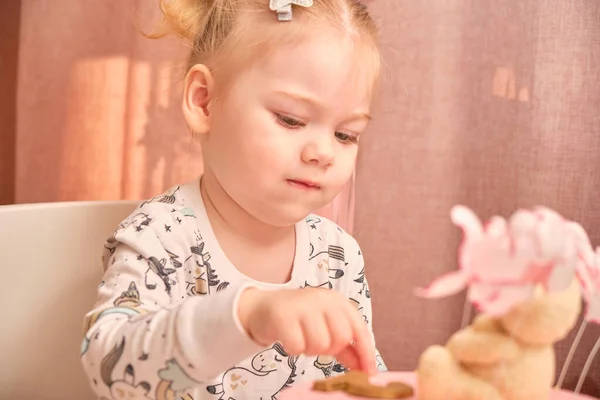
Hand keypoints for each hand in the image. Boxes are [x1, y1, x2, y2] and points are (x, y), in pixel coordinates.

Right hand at [237, 287, 375, 373]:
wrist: (263, 307)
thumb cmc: (299, 319)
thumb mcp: (325, 326)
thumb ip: (345, 346)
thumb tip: (365, 367)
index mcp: (337, 300)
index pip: (358, 328)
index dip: (366, 352)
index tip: (368, 372)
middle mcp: (322, 298)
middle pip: (341, 337)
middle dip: (330, 348)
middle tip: (316, 342)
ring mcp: (302, 305)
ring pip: (320, 344)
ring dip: (310, 349)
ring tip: (301, 339)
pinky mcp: (283, 315)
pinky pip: (297, 346)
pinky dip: (293, 349)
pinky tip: (288, 338)